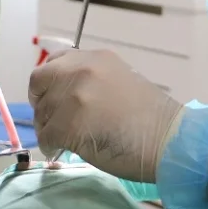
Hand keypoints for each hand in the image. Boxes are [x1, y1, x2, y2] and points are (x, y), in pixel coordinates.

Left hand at [28, 49, 185, 183]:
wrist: (168, 140)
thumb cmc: (149, 119)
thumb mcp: (116, 82)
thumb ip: (88, 81)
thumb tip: (60, 96)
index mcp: (94, 58)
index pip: (54, 61)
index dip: (49, 82)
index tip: (53, 99)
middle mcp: (81, 69)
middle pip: (39, 81)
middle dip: (41, 103)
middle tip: (52, 122)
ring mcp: (75, 95)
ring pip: (42, 113)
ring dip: (49, 129)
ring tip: (66, 140)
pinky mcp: (70, 123)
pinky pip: (46, 137)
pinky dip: (51, 147)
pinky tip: (65, 150)